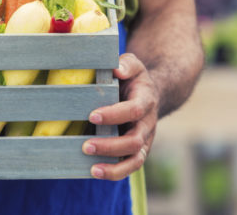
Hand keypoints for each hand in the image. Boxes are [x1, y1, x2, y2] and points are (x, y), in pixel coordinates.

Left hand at [82, 53, 157, 179]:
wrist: (150, 93)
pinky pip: (130, 166)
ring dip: (114, 167)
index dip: (114, 115)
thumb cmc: (134, 78)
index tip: (92, 116)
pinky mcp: (137, 151)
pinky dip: (115, 173)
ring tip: (93, 169)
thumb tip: (116, 69)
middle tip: (86, 146)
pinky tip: (94, 172)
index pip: (133, 110)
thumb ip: (126, 64)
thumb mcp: (133, 64)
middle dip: (110, 145)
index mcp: (145, 101)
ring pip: (135, 160)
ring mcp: (144, 140)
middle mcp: (147, 124)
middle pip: (134, 141)